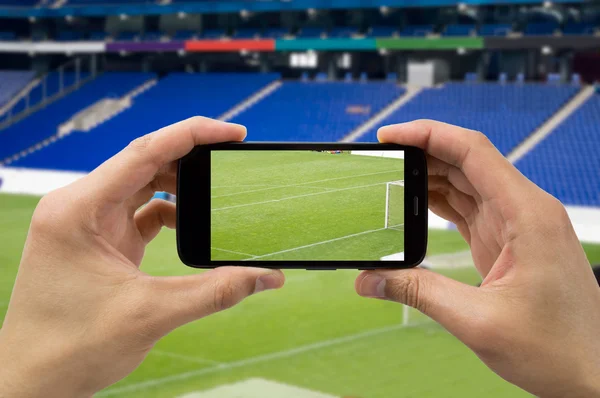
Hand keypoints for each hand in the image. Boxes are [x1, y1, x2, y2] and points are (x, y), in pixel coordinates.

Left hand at [0, 117, 284, 396]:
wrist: (34, 379)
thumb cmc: (71, 346)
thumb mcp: (151, 314)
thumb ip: (216, 291)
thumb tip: (267, 277)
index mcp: (78, 209)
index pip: (144, 152)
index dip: (193, 134)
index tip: (234, 133)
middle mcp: (80, 206)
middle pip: (145, 162)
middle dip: (192, 158)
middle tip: (233, 159)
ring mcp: (89, 222)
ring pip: (143, 184)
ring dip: (181, 188)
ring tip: (217, 195)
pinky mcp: (100, 239)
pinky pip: (141, 211)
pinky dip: (171, 214)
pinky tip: (192, 227)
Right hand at [356, 120, 599, 396]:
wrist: (589, 370)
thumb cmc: (555, 347)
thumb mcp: (478, 321)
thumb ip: (418, 293)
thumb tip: (368, 279)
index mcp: (527, 214)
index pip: (473, 151)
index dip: (428, 135)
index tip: (390, 135)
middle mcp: (524, 209)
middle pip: (466, 160)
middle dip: (421, 153)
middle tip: (380, 159)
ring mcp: (516, 223)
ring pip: (466, 181)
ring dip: (428, 176)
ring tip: (389, 180)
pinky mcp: (506, 239)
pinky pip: (468, 206)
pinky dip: (438, 201)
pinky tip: (413, 203)